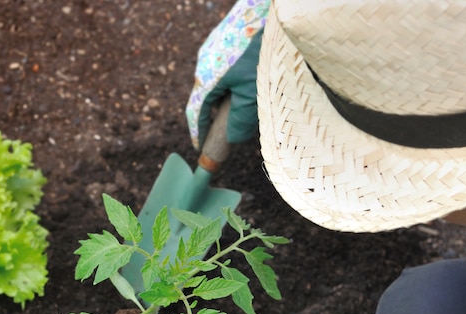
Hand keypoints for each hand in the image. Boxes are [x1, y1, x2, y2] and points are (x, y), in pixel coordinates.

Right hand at [186, 0, 270, 149]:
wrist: (269, 12)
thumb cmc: (260, 54)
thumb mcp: (253, 94)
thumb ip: (240, 120)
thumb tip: (232, 138)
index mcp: (206, 80)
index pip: (196, 113)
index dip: (199, 133)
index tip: (201, 149)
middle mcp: (204, 64)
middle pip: (207, 98)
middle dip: (216, 117)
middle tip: (229, 132)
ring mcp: (214, 49)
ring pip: (218, 82)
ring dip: (228, 99)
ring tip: (246, 108)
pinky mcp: (226, 40)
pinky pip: (226, 68)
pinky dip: (234, 83)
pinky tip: (252, 84)